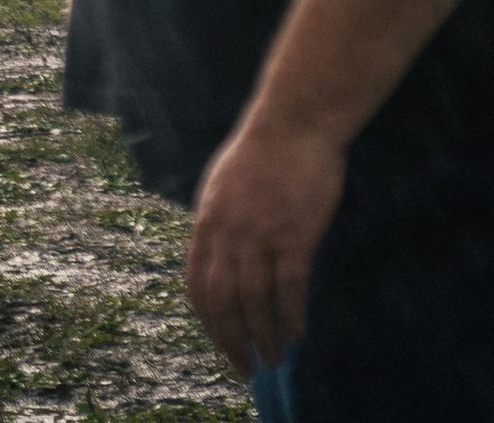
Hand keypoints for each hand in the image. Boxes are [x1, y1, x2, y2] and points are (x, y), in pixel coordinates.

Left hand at [185, 119, 346, 377]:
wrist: (293, 124)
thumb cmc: (261, 154)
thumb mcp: (221, 188)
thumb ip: (218, 226)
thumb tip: (219, 261)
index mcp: (205, 223)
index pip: (196, 286)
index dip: (207, 322)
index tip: (220, 345)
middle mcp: (226, 233)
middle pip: (221, 302)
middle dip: (231, 342)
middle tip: (244, 369)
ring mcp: (259, 235)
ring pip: (254, 301)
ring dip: (263, 337)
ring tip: (274, 360)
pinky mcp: (295, 234)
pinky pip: (289, 287)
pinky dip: (291, 316)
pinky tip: (297, 334)